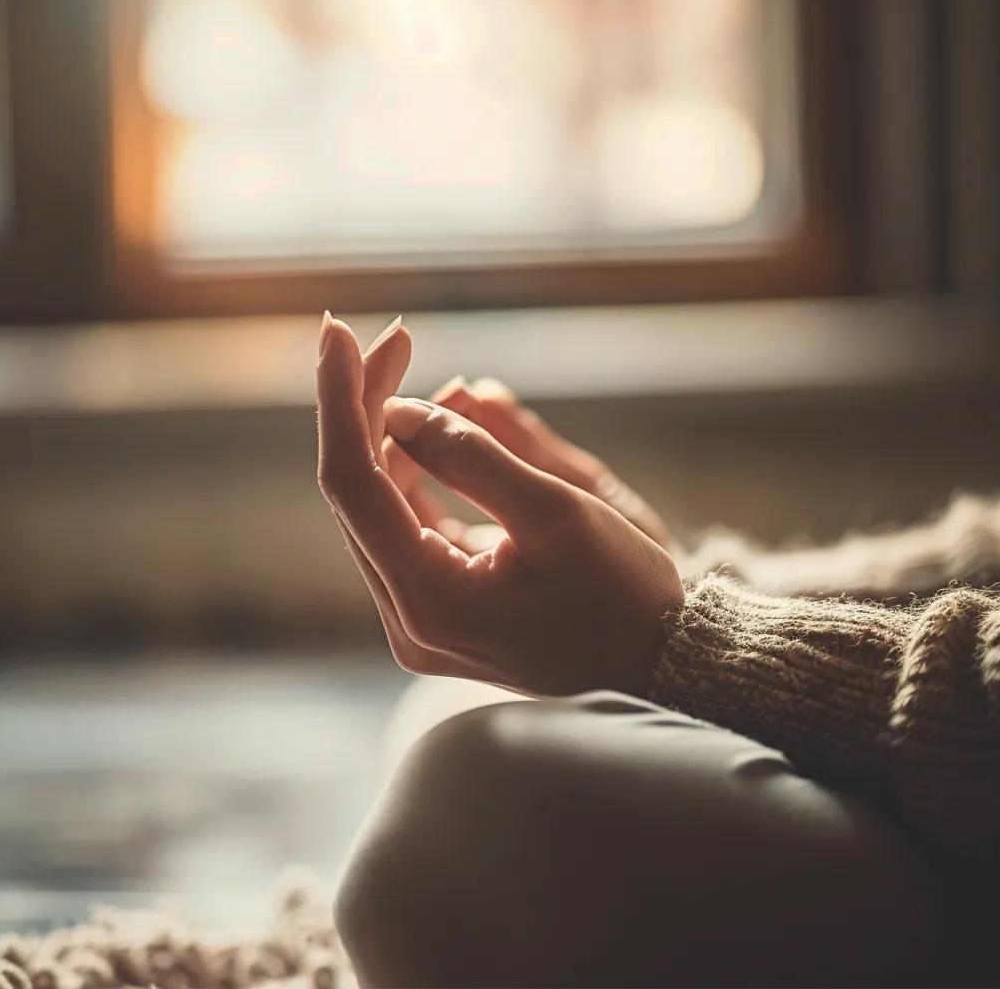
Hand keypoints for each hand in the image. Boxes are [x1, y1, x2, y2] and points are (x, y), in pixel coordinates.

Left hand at [316, 312, 684, 696]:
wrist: (659, 666)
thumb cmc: (624, 595)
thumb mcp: (559, 513)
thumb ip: (475, 457)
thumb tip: (401, 410)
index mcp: (430, 601)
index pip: (353, 483)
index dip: (344, 400)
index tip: (339, 332)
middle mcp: (409, 617)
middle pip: (358, 492)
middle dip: (370, 409)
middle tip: (395, 338)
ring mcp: (421, 617)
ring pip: (380, 506)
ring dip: (396, 438)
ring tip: (440, 385)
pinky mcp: (440, 607)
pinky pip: (408, 526)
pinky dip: (420, 474)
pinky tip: (442, 432)